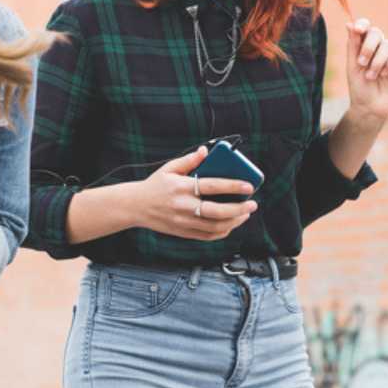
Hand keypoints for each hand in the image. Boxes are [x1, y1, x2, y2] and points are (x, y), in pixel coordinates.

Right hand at [127, 147, 257, 240]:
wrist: (135, 206)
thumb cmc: (154, 185)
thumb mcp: (169, 168)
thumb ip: (189, 160)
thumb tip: (206, 151)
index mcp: (181, 187)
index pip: (212, 186)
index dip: (232, 186)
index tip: (248, 186)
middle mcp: (183, 206)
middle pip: (216, 211)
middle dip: (238, 209)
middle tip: (252, 204)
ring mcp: (183, 221)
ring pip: (214, 227)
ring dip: (234, 221)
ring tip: (245, 213)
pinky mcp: (183, 232)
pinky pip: (207, 236)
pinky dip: (223, 232)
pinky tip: (231, 224)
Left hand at [345, 18, 387, 124]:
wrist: (371, 107)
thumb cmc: (358, 87)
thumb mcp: (352, 65)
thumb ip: (353, 45)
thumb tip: (349, 23)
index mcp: (361, 45)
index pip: (364, 27)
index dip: (362, 24)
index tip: (358, 30)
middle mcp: (376, 47)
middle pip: (376, 33)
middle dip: (369, 47)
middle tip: (361, 62)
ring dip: (378, 61)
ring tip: (371, 76)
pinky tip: (384, 74)